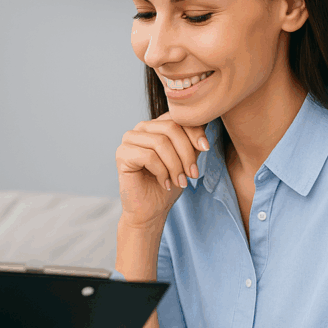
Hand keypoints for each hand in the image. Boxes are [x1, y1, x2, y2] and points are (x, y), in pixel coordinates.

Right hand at [116, 112, 208, 229]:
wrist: (151, 209)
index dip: (195, 132)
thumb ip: (192, 140)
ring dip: (175, 166)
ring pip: (160, 142)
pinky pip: (148, 156)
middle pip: (171, 128)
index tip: (206, 148)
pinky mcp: (122, 154)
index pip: (178, 118)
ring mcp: (129, 139)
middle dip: (186, 153)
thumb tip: (205, 121)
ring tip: (180, 182)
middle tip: (193, 174)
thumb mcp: (187, 158)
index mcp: (156, 125)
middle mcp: (141, 128)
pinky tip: (165, 184)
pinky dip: (162, 172)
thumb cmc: (169, 184)